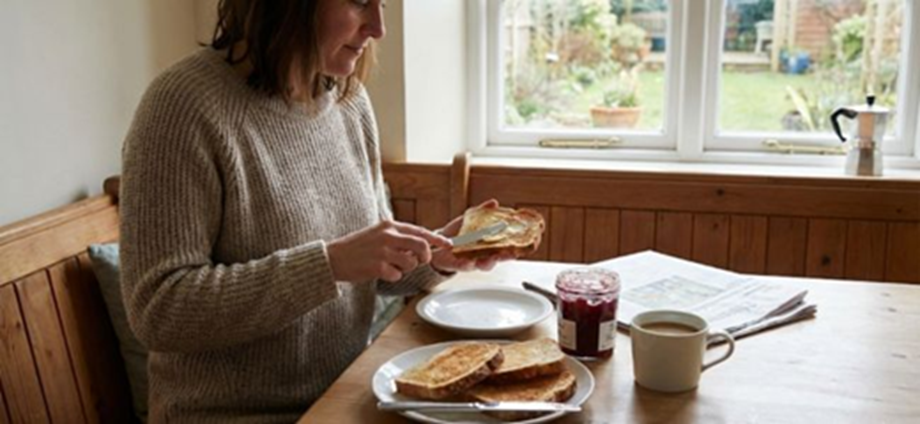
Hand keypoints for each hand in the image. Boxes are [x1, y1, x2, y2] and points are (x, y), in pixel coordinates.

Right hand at [327, 220, 451, 282]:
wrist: (333, 257)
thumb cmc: (357, 248)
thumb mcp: (378, 234)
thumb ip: (398, 238)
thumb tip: (421, 245)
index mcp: (389, 226)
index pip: (420, 231)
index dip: (436, 239)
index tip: (449, 244)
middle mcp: (388, 235)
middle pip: (421, 247)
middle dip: (425, 258)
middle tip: (419, 262)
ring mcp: (382, 251)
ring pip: (410, 263)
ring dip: (404, 269)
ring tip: (389, 266)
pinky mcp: (377, 266)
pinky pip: (397, 275)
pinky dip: (392, 277)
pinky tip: (379, 272)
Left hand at [430, 199, 519, 272]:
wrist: (439, 244)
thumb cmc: (458, 234)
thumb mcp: (470, 219)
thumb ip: (482, 212)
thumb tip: (494, 203)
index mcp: (490, 244)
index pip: (507, 246)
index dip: (518, 246)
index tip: (526, 243)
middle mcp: (484, 254)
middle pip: (499, 258)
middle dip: (506, 257)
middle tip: (511, 254)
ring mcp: (473, 260)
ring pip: (484, 265)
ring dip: (488, 263)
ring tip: (490, 259)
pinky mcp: (459, 264)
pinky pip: (464, 266)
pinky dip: (467, 264)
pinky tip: (468, 261)